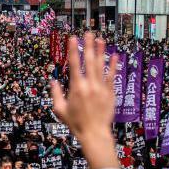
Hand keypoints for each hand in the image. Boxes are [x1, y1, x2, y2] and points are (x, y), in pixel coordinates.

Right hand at [50, 34, 118, 168]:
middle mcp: (89, 85)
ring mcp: (101, 89)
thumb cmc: (75, 123)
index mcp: (76, 88)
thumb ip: (56, 94)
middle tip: (88, 34)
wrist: (94, 134)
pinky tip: (115, 56)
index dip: (72, 50)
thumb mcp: (60, 110)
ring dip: (100, 52)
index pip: (74, 65)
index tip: (72, 38)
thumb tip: (53, 81)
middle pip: (89, 61)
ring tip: (100, 40)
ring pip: (101, 66)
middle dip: (88, 46)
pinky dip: (113, 66)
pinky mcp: (110, 93)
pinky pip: (112, 76)